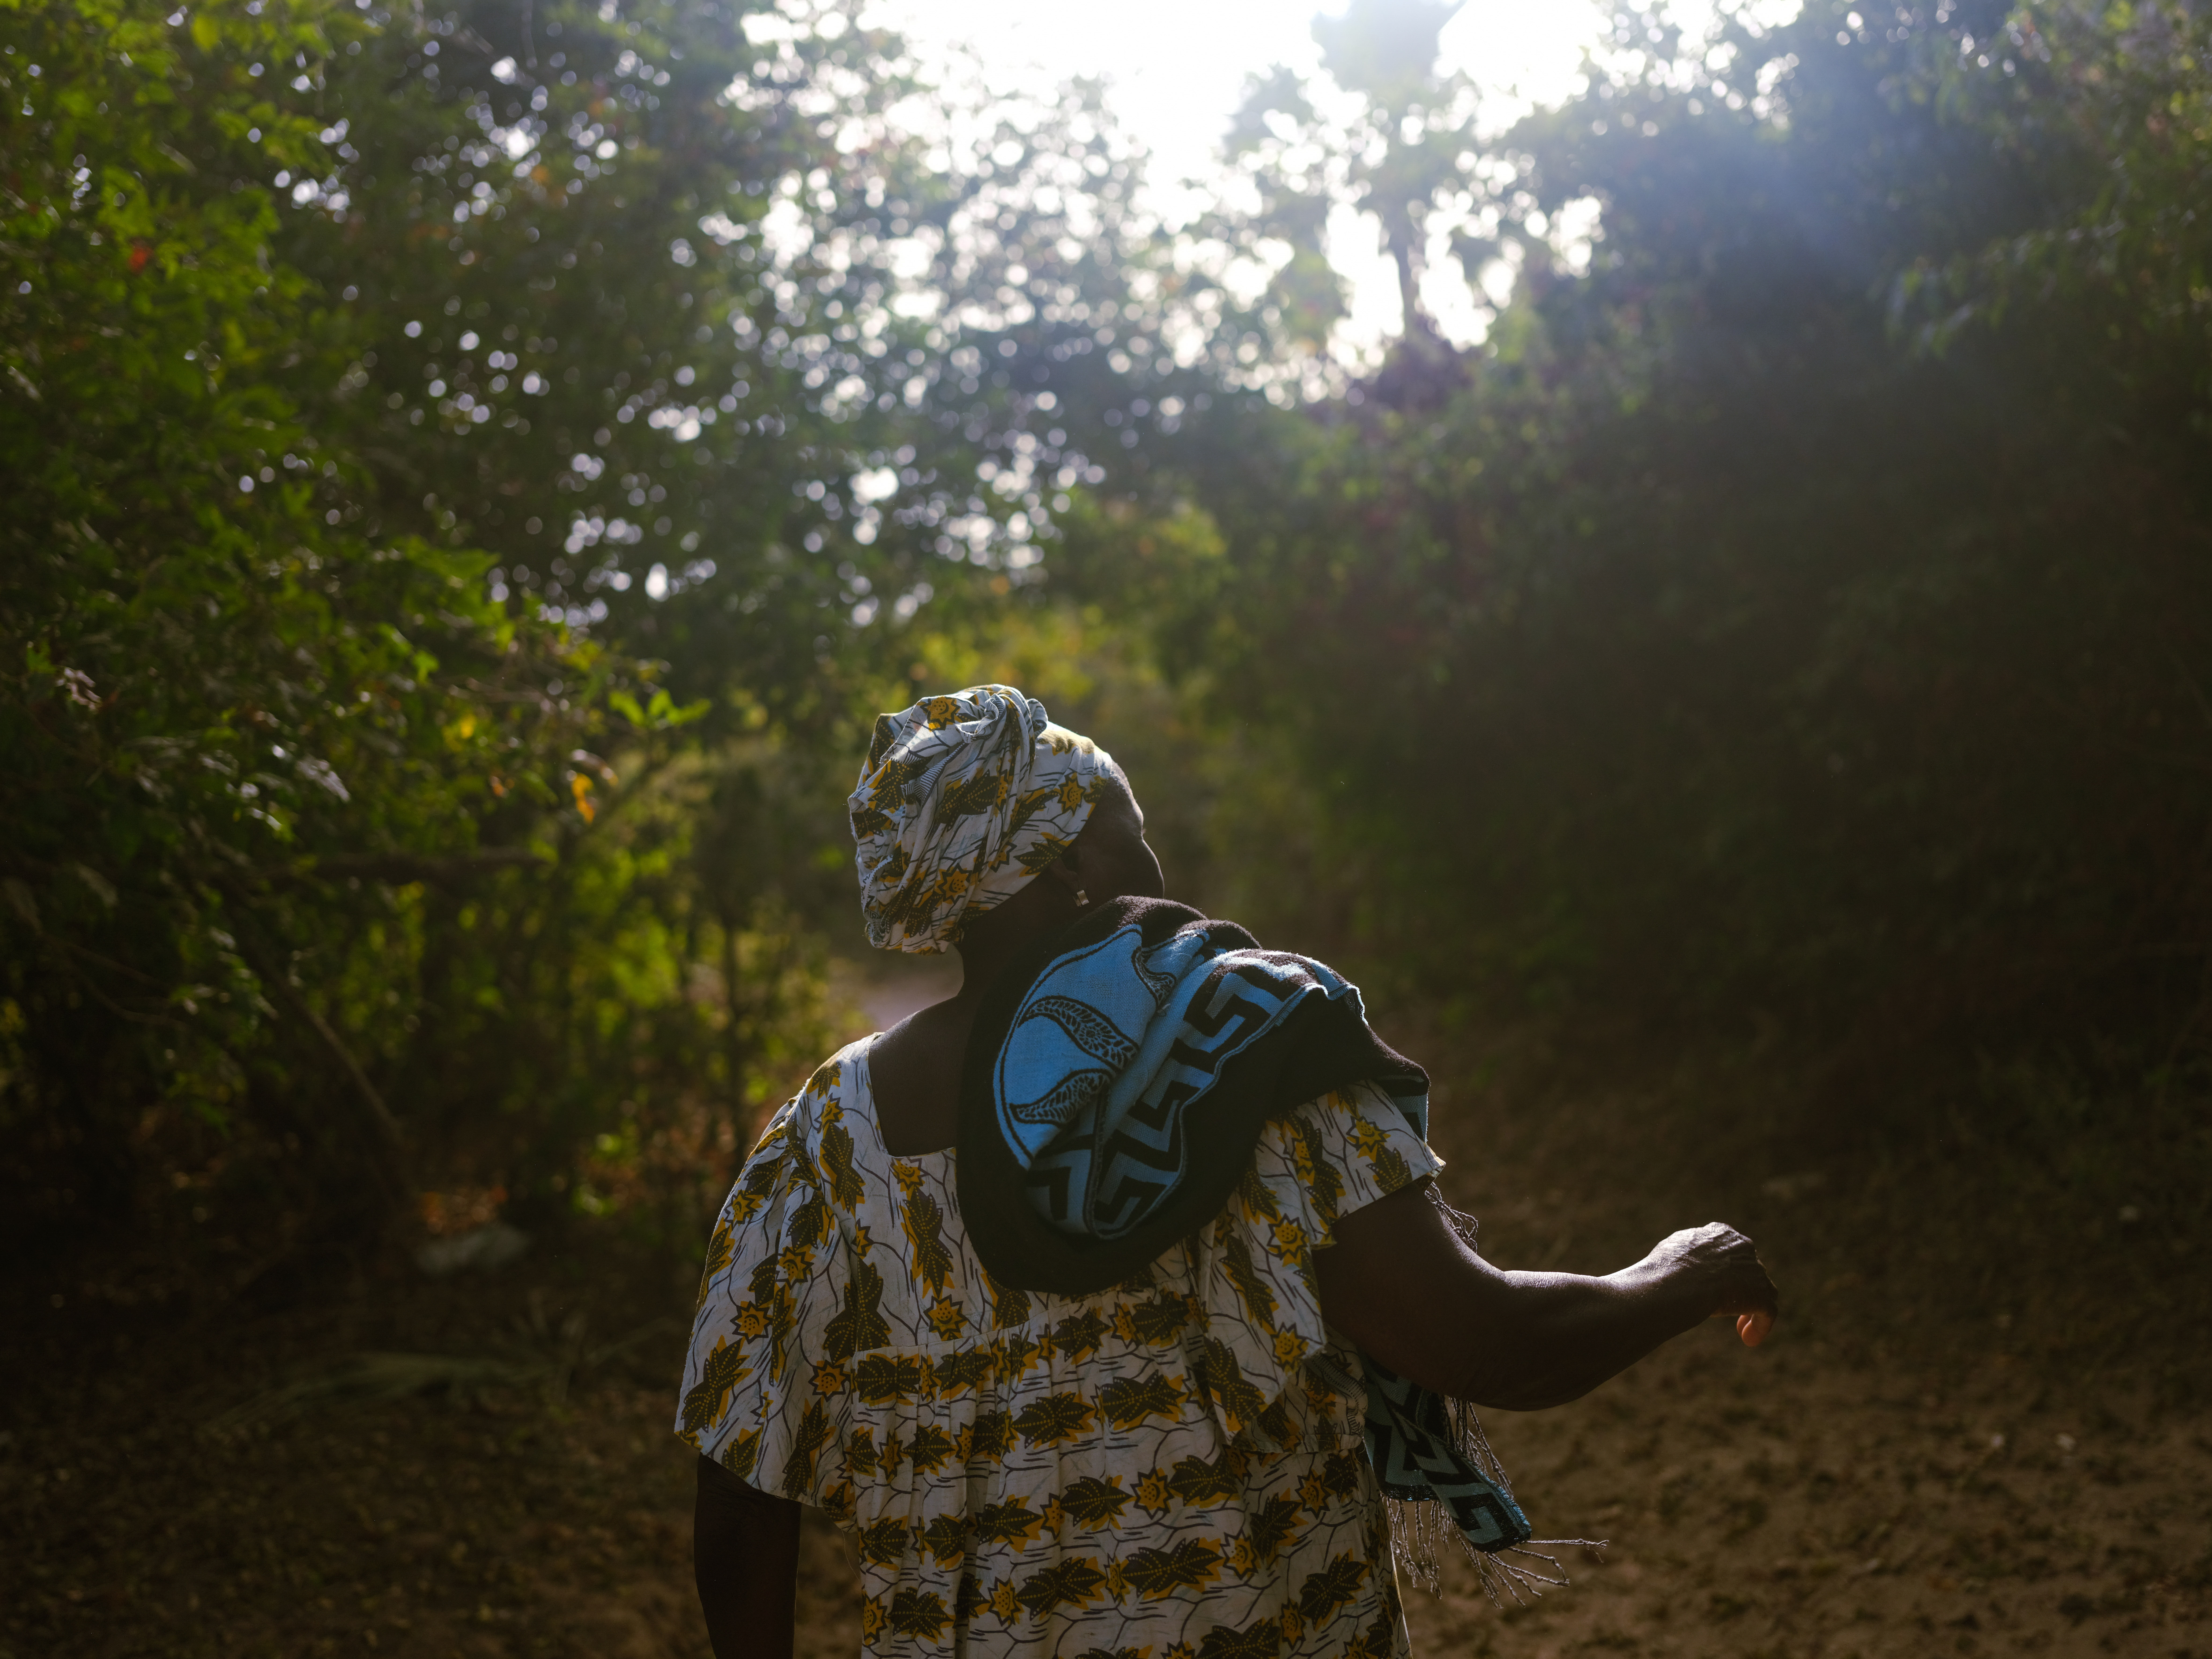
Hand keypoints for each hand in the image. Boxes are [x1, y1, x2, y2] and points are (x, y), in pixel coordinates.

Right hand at [1645, 1222, 1778, 1346]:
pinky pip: (1768, 1312)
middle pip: (1751, 1270)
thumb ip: (1687, 1254)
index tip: (1717, 1285)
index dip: (1728, 1270)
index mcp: (1721, 1233)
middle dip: (1742, 1289)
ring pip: (1763, 1291)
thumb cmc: (1665, 1269)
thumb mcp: (1672, 1251)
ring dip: (1752, 1309)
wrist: (1675, 1283)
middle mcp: (1742, 1247)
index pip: (1732, 1250)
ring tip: (1742, 1330)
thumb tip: (1680, 1265)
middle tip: (1728, 1308)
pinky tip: (1748, 1339)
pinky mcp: (1761, 1294)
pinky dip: (1760, 1326)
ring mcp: (1755, 1270)